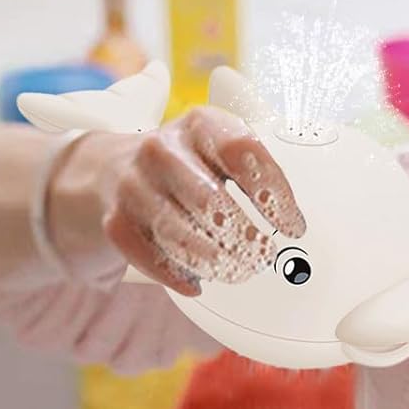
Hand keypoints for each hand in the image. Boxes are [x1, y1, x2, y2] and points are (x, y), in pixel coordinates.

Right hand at [97, 107, 305, 296]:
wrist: (113, 168)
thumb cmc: (189, 164)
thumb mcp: (224, 152)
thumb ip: (259, 175)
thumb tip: (294, 224)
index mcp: (200, 125)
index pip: (242, 153)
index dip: (273, 193)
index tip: (293, 226)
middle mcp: (162, 150)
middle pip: (210, 200)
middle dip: (244, 235)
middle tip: (265, 255)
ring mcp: (133, 185)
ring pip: (180, 233)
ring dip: (215, 260)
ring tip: (240, 271)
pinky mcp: (115, 220)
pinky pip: (149, 255)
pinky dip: (176, 274)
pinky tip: (197, 283)